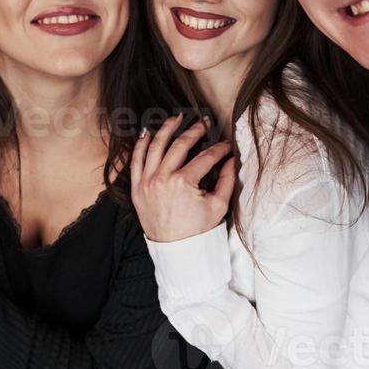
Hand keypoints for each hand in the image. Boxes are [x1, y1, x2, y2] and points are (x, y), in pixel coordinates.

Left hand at [131, 116, 235, 242]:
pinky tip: (149, 133)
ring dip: (166, 129)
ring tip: (176, 119)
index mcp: (183, 183)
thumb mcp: (218, 206)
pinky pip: (136, 160)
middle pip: (180, 145)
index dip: (218, 149)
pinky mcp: (137, 188)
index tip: (226, 145)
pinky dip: (141, 145)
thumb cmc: (198, 230)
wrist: (176, 250)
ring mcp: (146, 182)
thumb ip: (228, 180)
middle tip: (203, 123)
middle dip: (194, 131)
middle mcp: (162, 179)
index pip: (205, 157)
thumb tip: (232, 160)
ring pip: (155, 147)